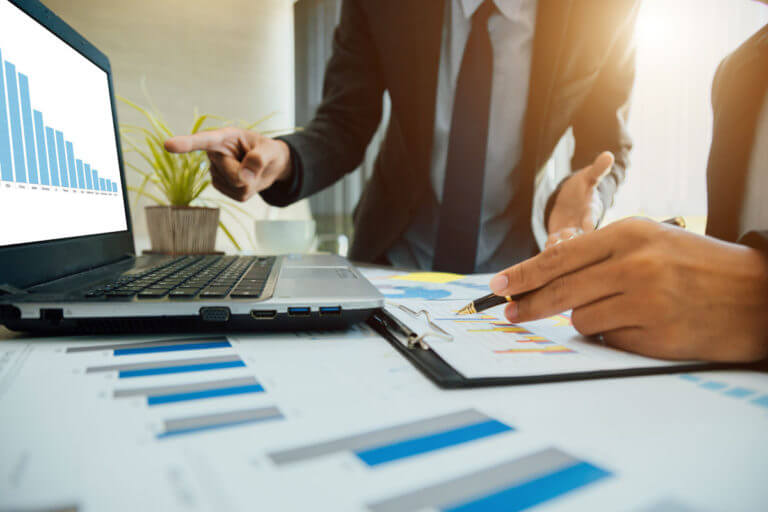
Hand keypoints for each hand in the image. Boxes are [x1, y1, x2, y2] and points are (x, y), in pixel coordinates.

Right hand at [164, 127, 291, 201]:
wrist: (270, 165)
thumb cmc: (268, 151)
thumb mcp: (270, 150)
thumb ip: (258, 159)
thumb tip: (244, 178)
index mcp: (224, 138)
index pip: (202, 141)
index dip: (185, 143)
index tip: (168, 145)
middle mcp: (215, 154)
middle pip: (231, 174)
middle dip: (249, 173)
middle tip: (256, 162)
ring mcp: (217, 172)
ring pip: (234, 186)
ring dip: (249, 182)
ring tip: (251, 170)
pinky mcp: (222, 187)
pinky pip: (236, 194)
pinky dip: (248, 190)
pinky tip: (247, 180)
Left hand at [489, 218, 767, 361]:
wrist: (758, 295)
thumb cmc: (697, 264)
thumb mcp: (651, 240)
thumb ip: (601, 254)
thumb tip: (545, 275)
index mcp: (631, 234)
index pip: (560, 257)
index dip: (523, 274)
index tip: (498, 285)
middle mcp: (636, 265)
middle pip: (561, 290)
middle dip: (529, 304)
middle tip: (510, 313)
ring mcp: (647, 303)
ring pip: (581, 319)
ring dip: (585, 319)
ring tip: (619, 309)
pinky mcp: (657, 337)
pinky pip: (609, 340)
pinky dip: (613, 335)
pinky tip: (639, 325)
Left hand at [546, 151, 613, 247]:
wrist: (571, 199)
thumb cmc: (583, 188)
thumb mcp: (588, 177)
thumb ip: (597, 170)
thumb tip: (608, 155)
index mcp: (591, 211)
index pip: (592, 218)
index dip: (589, 223)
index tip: (587, 229)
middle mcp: (582, 225)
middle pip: (580, 235)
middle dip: (573, 237)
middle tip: (565, 238)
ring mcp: (571, 232)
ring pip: (566, 242)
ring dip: (559, 244)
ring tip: (552, 244)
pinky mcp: (558, 236)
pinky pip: (555, 244)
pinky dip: (550, 247)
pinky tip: (545, 250)